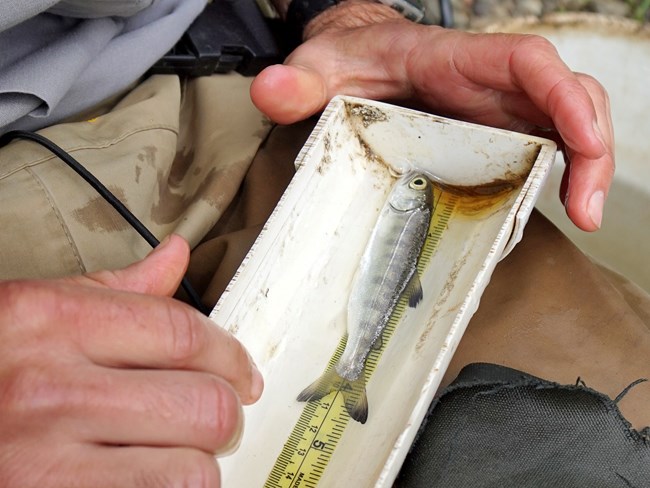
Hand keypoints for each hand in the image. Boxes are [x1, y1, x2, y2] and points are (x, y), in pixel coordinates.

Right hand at [0, 235, 262, 486]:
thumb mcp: (26, 314)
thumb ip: (110, 290)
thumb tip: (176, 257)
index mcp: (45, 320)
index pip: (182, 330)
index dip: (230, 354)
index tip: (242, 372)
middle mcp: (46, 389)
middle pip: (203, 403)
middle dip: (222, 414)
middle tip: (210, 419)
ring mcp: (42, 463)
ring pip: (190, 470)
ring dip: (196, 466)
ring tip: (174, 456)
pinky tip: (147, 483)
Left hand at [251, 0, 613, 231]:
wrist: (362, 62)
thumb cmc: (352, 62)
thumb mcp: (323, 68)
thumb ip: (300, 80)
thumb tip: (271, 90)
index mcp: (458, 60)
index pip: (528, 64)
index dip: (564, 96)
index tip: (583, 139)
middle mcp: (491, 83)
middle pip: (569, 97)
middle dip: (592, 148)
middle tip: (586, 208)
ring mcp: (499, 109)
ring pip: (567, 123)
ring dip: (587, 167)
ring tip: (583, 216)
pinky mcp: (497, 134)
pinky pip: (545, 146)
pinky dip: (561, 174)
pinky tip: (557, 208)